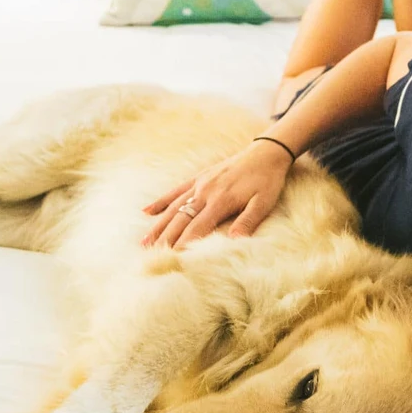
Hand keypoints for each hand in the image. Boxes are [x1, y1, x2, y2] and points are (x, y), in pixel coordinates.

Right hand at [141, 139, 293, 248]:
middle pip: (180, 220)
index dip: (184, 244)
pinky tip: (146, 212)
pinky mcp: (199, 177)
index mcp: (220, 201)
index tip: (172, 260)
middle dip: (165, 240)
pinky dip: (161, 202)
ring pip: (173, 207)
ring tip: (144, 242)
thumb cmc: (267, 180)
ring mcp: (199, 184)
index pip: (197, 228)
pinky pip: (176, 191)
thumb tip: (234, 242)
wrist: (265, 152)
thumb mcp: (263, 202)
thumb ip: (248, 222)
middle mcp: (205, 192)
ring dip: (158, 226)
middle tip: (151, 258)